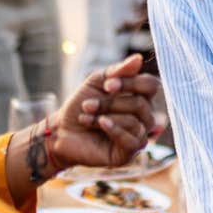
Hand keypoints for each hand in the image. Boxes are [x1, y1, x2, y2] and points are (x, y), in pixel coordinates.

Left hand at [42, 55, 161, 172]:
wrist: (61, 131)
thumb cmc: (81, 105)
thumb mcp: (97, 82)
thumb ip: (118, 71)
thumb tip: (139, 58)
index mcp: (140, 98)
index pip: (151, 86)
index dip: (131, 83)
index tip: (107, 84)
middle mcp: (143, 118)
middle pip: (141, 104)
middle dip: (111, 103)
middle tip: (87, 104)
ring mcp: (137, 137)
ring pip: (135, 122)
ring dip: (107, 116)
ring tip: (86, 117)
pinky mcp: (128, 154)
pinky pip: (133, 141)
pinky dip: (115, 129)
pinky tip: (101, 123)